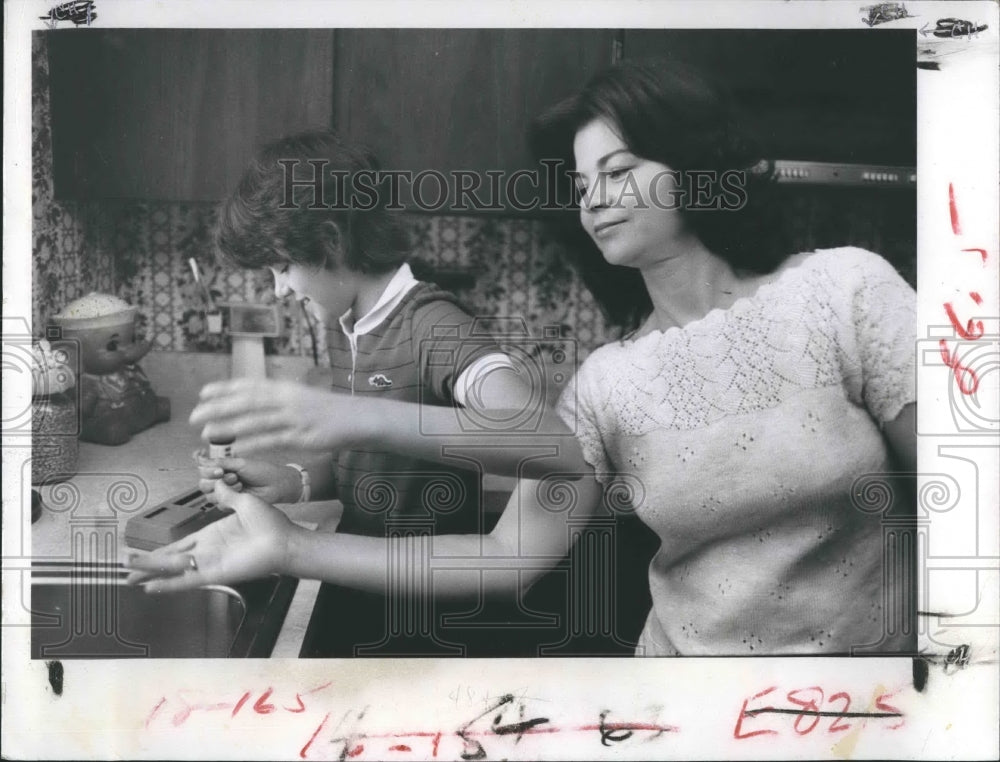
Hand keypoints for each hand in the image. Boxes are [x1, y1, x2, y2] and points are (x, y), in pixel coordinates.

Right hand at [125, 481, 294, 592]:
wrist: (285, 539)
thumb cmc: (271, 524)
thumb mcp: (245, 503)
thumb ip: (227, 495)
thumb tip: (218, 482)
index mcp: (213, 535)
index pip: (179, 543)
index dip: (160, 549)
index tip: (141, 551)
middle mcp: (208, 551)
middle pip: (170, 560)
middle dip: (148, 565)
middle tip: (126, 569)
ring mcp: (210, 563)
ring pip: (174, 570)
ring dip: (152, 573)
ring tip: (130, 577)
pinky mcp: (215, 573)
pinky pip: (188, 580)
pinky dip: (169, 584)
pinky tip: (152, 587)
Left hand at [189, 378, 368, 454]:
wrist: (360, 418)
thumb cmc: (330, 411)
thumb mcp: (303, 398)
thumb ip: (281, 400)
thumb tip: (258, 402)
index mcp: (287, 388)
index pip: (249, 385)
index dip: (225, 388)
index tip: (203, 392)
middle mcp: (288, 399)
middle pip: (246, 401)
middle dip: (218, 408)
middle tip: (194, 415)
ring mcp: (295, 417)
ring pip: (255, 421)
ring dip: (229, 427)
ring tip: (206, 432)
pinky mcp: (303, 436)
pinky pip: (272, 440)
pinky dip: (252, 443)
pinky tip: (236, 449)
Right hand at [195, 454, 300, 503]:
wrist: (277, 485)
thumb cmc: (263, 471)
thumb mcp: (241, 463)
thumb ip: (220, 462)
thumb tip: (201, 458)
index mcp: (222, 468)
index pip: (202, 469)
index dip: (206, 469)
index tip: (217, 467)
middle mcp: (221, 481)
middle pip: (202, 483)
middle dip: (216, 479)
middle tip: (232, 474)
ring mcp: (225, 493)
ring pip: (209, 495)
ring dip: (225, 487)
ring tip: (240, 482)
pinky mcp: (231, 504)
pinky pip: (219, 504)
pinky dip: (230, 497)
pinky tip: (242, 492)